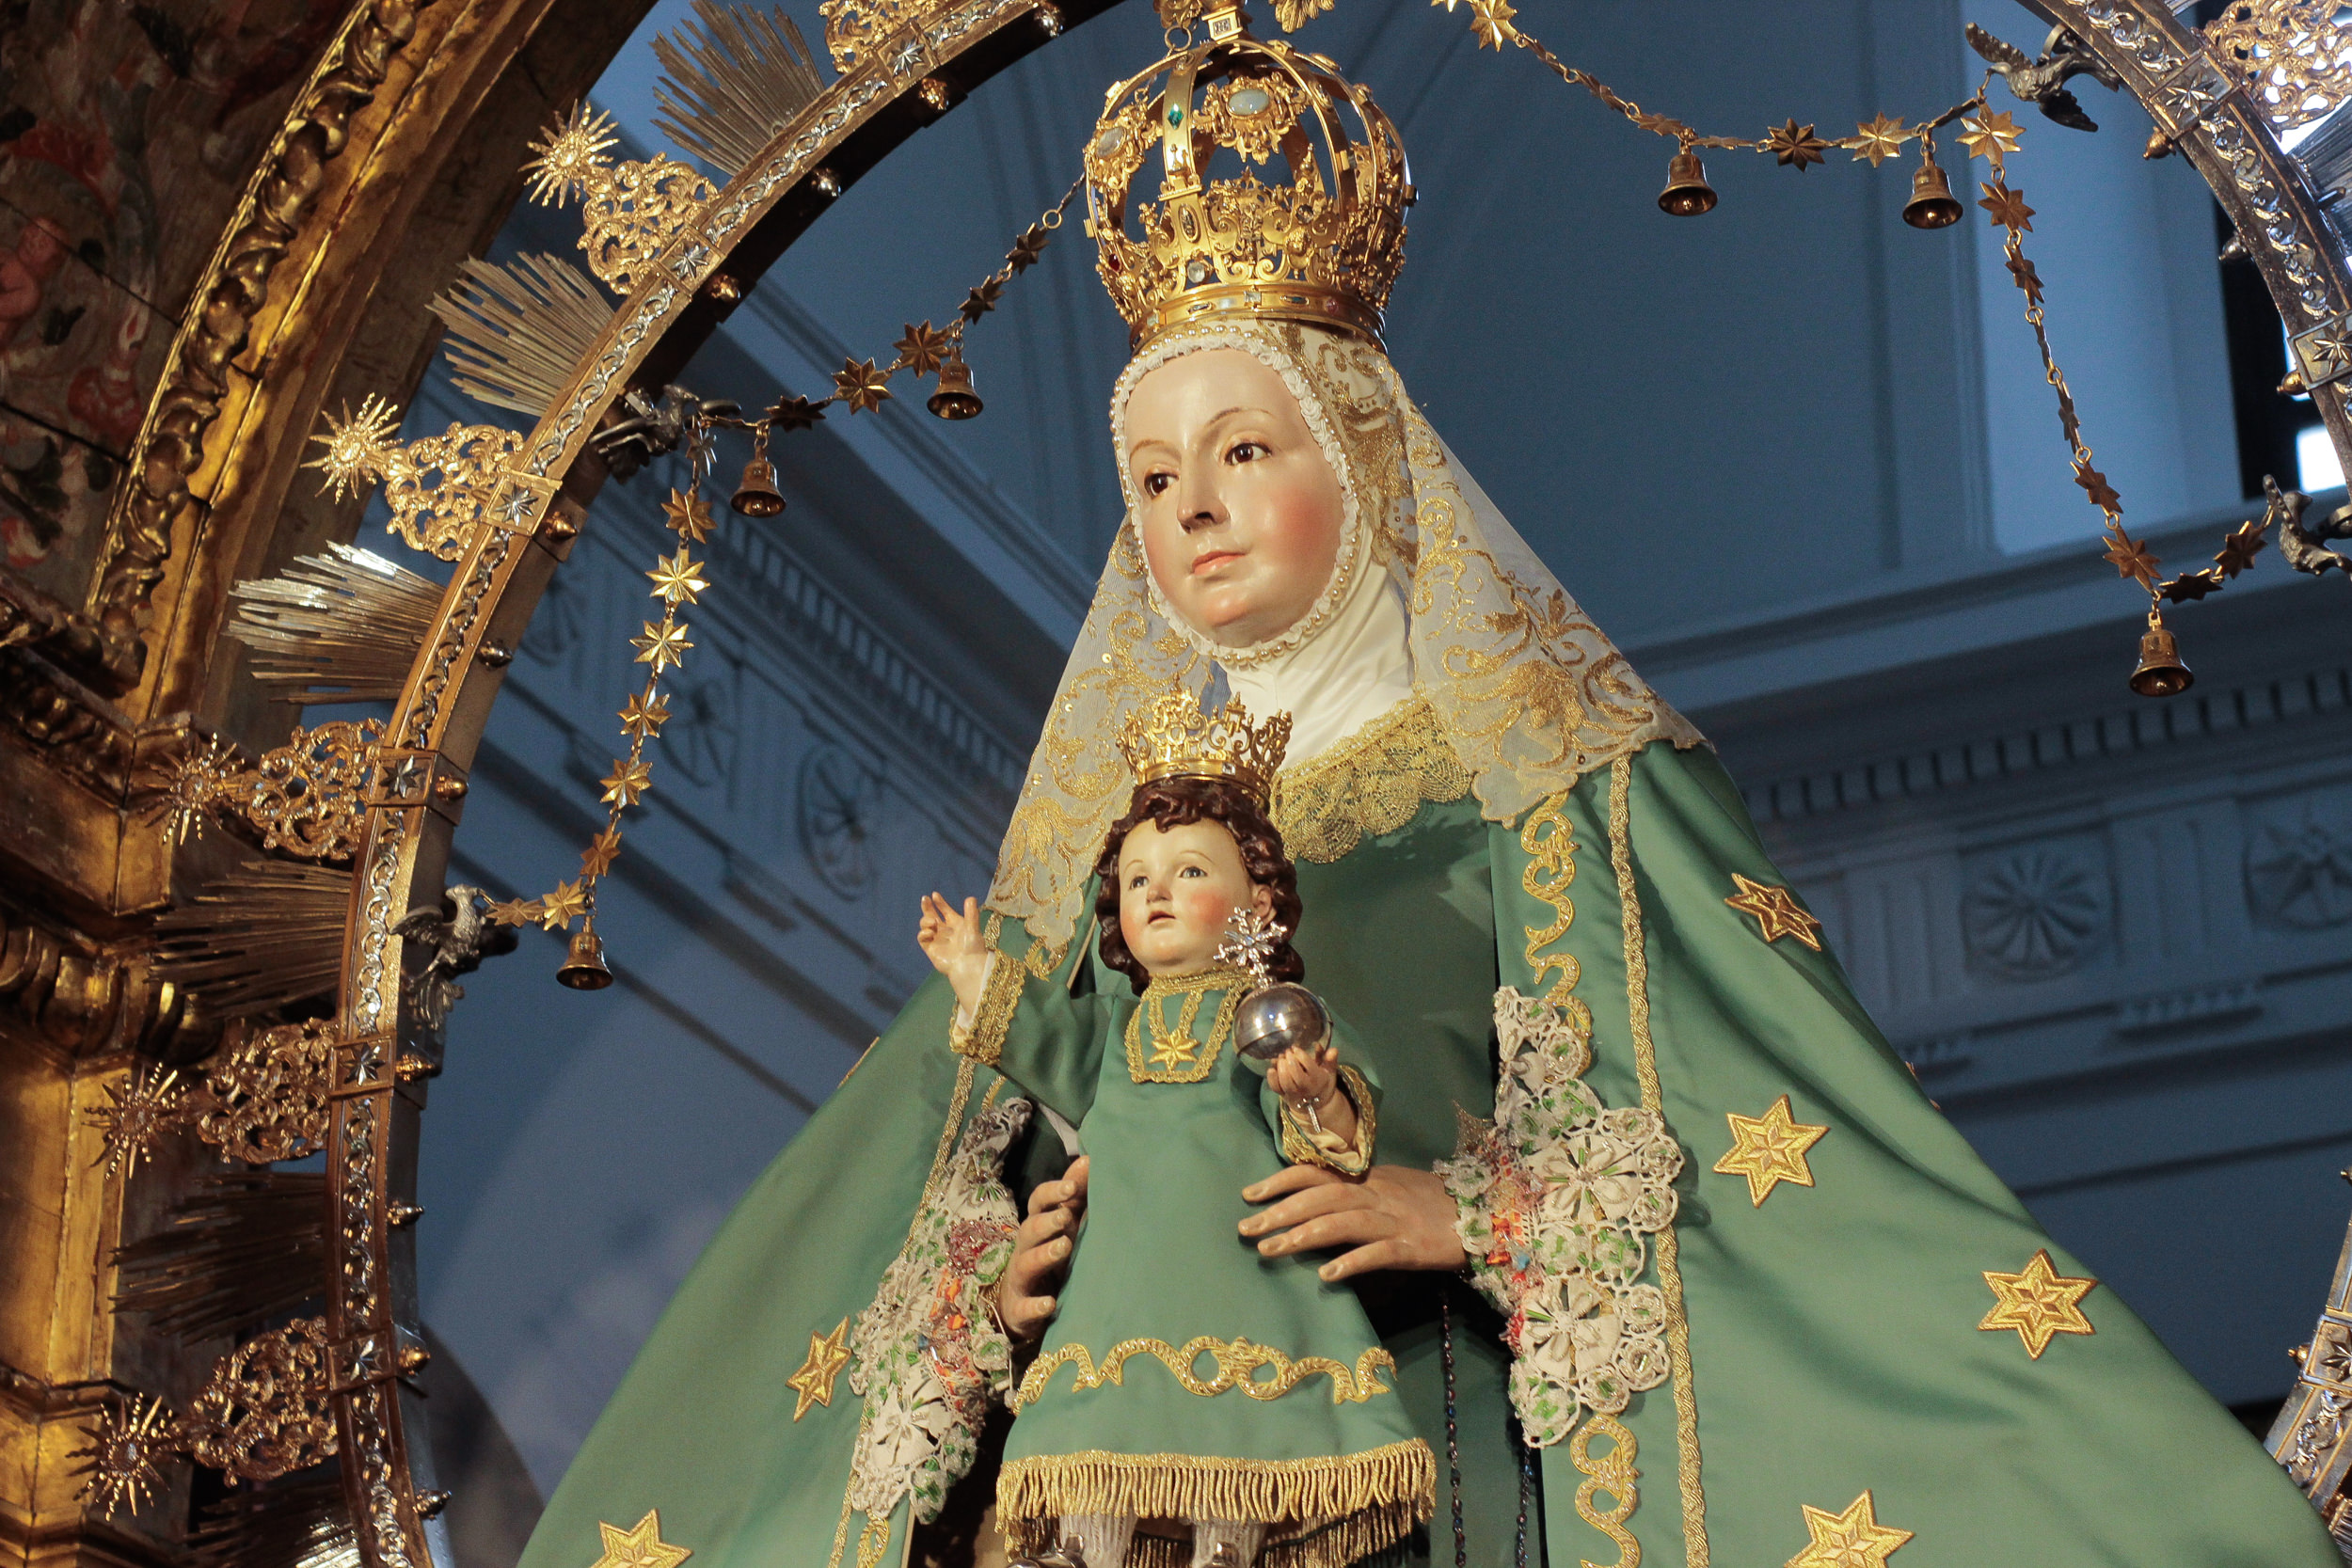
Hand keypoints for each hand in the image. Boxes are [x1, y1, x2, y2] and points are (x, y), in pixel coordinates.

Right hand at [917, 893, 988, 1014]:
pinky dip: (923, 933)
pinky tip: (930, 932)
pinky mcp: (930, 948)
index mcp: (956, 924)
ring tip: (933, 923)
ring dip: (926, 920)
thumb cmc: (973, 947)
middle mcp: (945, 930)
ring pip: (925, 925)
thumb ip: (971, 913)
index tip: (934, 894)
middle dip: (927, 907)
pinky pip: (922, 938)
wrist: (967, 965)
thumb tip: (970, 898)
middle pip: (932, 915)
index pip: (945, 910)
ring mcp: (937, 939)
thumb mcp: (973, 928)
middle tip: (925, 899)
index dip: (940, 902)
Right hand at [995, 1156, 1087, 1347]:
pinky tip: (1050, 1304)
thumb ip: (1075, 1196)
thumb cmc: (1049, 1256)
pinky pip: (1024, 1308)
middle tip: (1066, 1216)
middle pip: (1029, 1229)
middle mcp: (1025, 1248)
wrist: (1020, 1307)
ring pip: (1026, 1263)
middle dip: (1046, 1221)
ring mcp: (1021, 1279)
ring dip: (1043, 1254)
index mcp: (1038, 1226)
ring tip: (1063, 1247)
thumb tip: (1091, 1158)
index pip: (1037, 1202)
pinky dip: (1035, 1306)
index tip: (1072, 1186)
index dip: (1052, 1193)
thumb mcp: (1063, 1226)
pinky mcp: (1020, 1310)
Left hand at [1238, 1163, 1467, 1282]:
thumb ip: (1356, 1191)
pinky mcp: (1414, 1247)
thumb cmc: (1434, 1203)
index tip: (1248, 1195)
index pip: (1317, 1172)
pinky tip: (1326, 1277)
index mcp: (1370, 1178)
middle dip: (1280, 1211)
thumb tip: (1313, 1200)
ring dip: (1304, 1235)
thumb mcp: (1391, 1187)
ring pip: (1343, 1221)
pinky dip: (1352, 1262)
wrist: (1486, 1213)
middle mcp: (1378, 1194)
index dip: (1281, 1181)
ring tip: (1271, 1250)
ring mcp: (1396, 1220)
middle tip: (1246, 1230)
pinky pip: (1379, 1253)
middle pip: (1322, 1197)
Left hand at [1265, 1042, 1337, 1104]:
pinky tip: (1272, 1068)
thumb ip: (1330, 1060)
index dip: (1301, 1055)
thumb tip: (1333, 1049)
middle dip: (1290, 1061)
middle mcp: (1306, 1087)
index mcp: (1318, 1079)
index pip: (1309, 1067)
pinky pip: (1275, 1087)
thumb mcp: (1329, 1071)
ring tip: (1281, 1058)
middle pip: (1296, 1075)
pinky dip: (1271, 1078)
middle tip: (1287, 1052)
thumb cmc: (1321, 1082)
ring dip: (1281, 1068)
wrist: (1315, 1103)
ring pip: (1285, 1082)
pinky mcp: (1283, 1094)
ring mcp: (1293, 1092)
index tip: (1295, 1048)